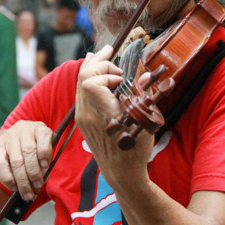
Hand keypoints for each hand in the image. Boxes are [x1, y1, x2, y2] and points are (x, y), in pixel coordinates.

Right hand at [0, 120, 53, 200]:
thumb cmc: (23, 150)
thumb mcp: (36, 150)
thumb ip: (42, 161)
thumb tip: (43, 178)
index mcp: (37, 128)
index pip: (43, 135)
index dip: (45, 152)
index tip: (45, 167)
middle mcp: (23, 129)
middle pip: (29, 152)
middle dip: (34, 172)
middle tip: (37, 186)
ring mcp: (8, 137)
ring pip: (17, 162)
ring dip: (23, 181)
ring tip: (27, 193)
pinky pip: (2, 166)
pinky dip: (9, 180)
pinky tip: (14, 187)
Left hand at [74, 46, 153, 188]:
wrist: (121, 173)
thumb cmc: (134, 150)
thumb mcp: (144, 122)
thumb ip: (142, 95)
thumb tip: (145, 76)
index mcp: (101, 113)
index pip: (90, 81)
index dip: (105, 73)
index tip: (122, 79)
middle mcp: (87, 113)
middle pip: (82, 77)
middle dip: (97, 61)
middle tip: (110, 50)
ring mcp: (83, 117)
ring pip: (79, 83)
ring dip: (92, 67)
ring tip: (102, 56)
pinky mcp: (83, 120)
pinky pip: (81, 92)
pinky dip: (89, 79)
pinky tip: (97, 74)